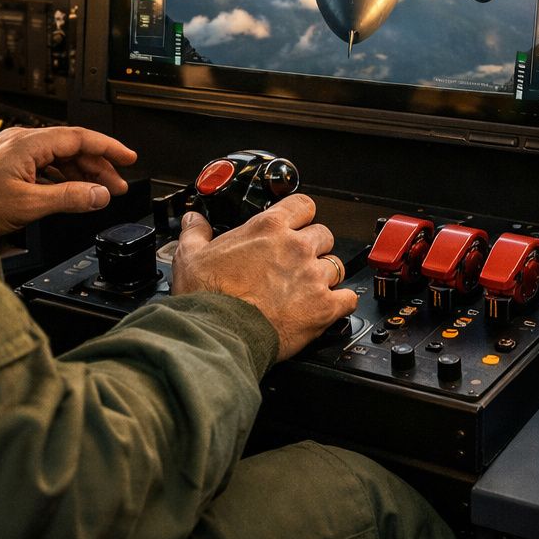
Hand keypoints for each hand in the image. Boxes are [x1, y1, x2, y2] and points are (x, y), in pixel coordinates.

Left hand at [0, 126, 135, 235]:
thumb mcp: (27, 204)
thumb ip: (68, 198)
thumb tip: (99, 194)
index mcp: (29, 142)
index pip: (80, 137)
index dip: (108, 147)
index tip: (128, 158)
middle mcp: (21, 141)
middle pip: (71, 147)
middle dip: (97, 166)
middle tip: (116, 185)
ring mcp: (12, 151)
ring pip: (56, 157)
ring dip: (79, 173)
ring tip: (96, 192)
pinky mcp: (5, 163)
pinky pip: (42, 165)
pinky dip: (60, 178)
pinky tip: (67, 192)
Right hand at [171, 194, 357, 360]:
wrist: (218, 333)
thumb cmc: (207, 297)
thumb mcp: (190, 256)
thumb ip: (195, 233)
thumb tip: (193, 220)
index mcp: (268, 228)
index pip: (303, 205)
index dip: (301, 215)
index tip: (297, 224)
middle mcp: (296, 247)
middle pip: (323, 235)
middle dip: (314, 247)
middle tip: (298, 262)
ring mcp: (312, 276)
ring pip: (336, 266)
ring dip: (325, 276)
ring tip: (309, 288)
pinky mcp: (323, 306)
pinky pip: (348, 298)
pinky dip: (341, 302)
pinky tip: (329, 306)